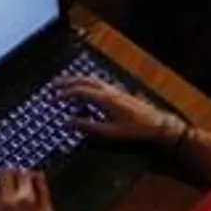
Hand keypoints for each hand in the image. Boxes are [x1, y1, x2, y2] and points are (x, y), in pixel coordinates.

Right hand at [58, 77, 177, 144]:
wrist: (157, 123)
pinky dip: (87, 82)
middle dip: (67, 81)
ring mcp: (115, 89)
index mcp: (104, 99)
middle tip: (54, 85)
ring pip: (92, 79)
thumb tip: (68, 122)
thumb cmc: (134, 129)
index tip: (52, 98)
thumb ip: (88, 126)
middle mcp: (108, 90)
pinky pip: (98, 82)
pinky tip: (87, 88)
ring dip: (77, 79)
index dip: (64, 93)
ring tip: (66, 83)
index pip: (79, 91)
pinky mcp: (119, 91)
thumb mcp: (110, 132)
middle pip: (84, 80)